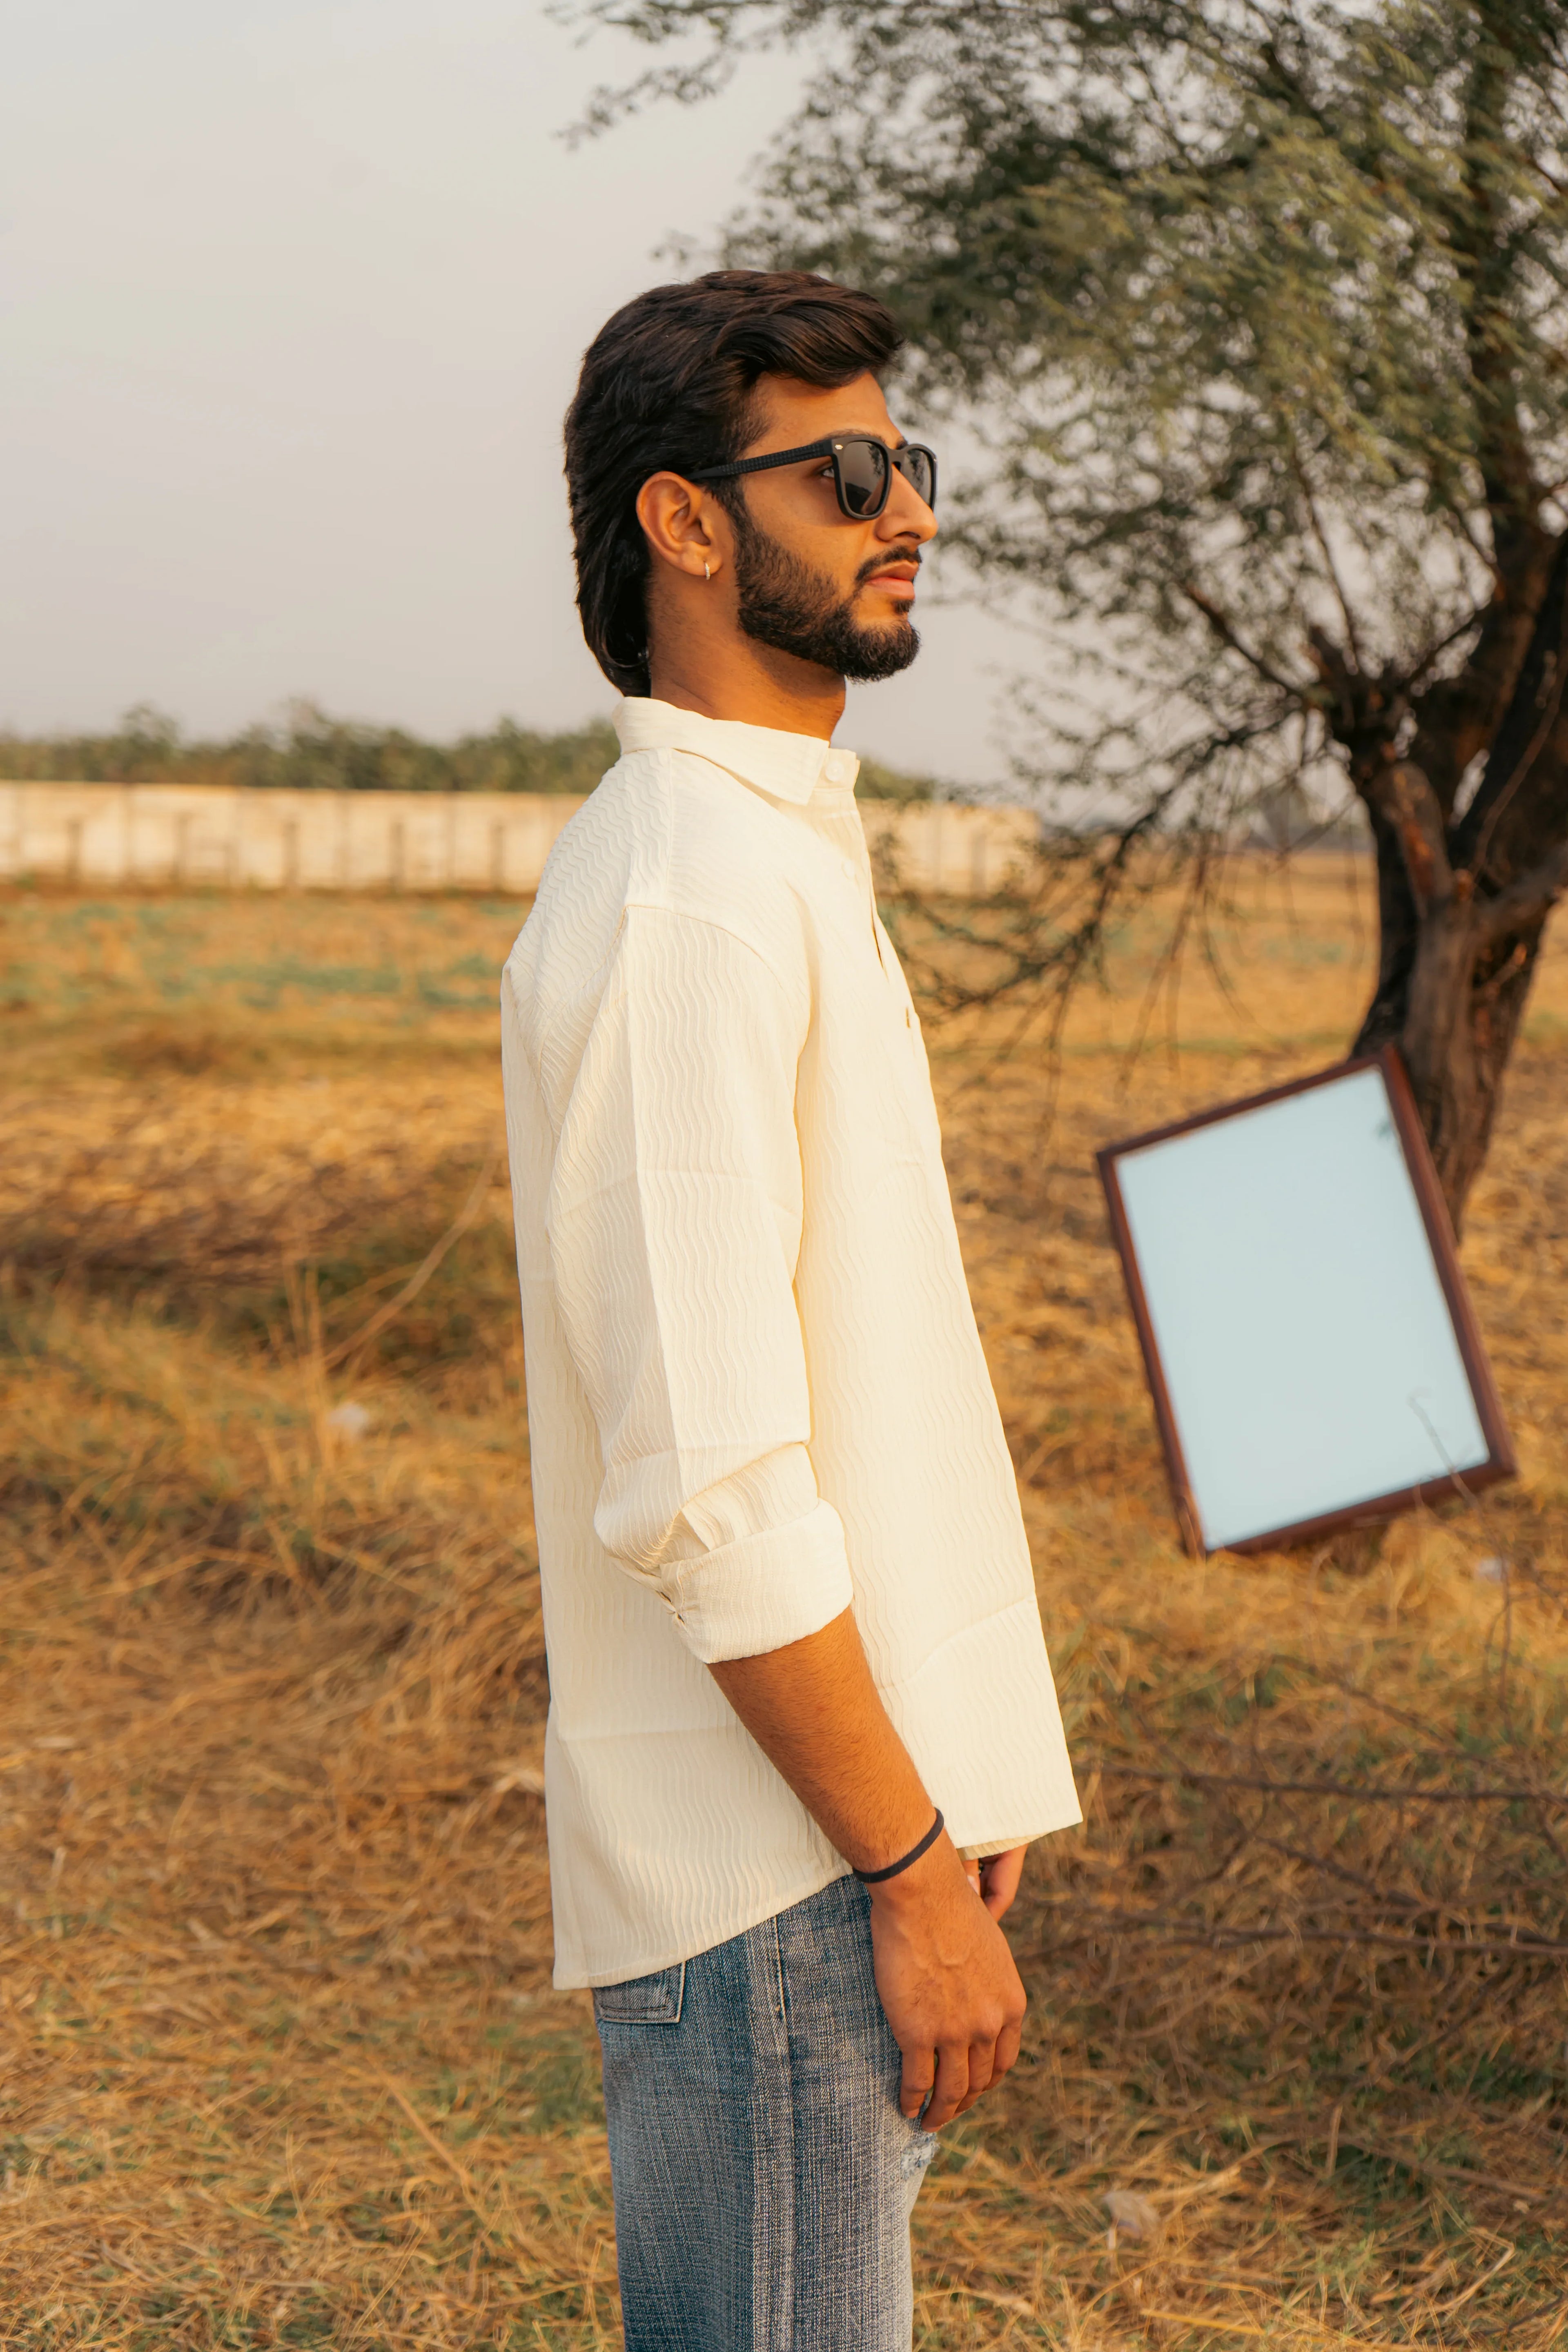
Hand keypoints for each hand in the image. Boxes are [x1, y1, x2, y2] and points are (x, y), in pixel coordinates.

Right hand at [869, 1832, 1026, 2130]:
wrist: (923, 1895)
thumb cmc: (951, 1908)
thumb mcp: (990, 1948)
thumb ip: (988, 1982)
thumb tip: (977, 1994)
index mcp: (1010, 2004)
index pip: (1003, 2061)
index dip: (986, 2081)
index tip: (973, 2088)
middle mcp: (989, 2025)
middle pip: (977, 2082)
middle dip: (962, 2102)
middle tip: (947, 2112)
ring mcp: (955, 2033)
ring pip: (951, 2091)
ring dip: (939, 2112)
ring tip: (927, 2122)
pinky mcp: (919, 2034)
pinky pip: (918, 2082)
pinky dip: (912, 2100)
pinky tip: (905, 2105)